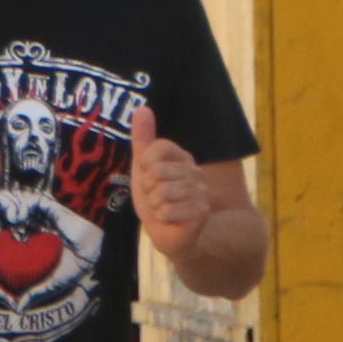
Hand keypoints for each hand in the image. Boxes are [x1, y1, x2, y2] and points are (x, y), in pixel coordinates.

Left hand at [126, 104, 210, 250]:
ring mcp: (200, 192)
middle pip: (156, 171)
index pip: (157, 148)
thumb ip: (143, 138)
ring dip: (154, 205)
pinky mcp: (201, 213)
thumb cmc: (156, 198)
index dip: (145, 165)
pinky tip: (170, 220)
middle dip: (147, 189)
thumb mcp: (144, 167)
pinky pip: (167, 210)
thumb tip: (141, 107)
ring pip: (161, 192)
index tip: (149, 177)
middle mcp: (195, 172)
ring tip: (162, 209)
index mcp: (182, 158)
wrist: (170, 233)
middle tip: (155, 197)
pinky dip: (162, 218)